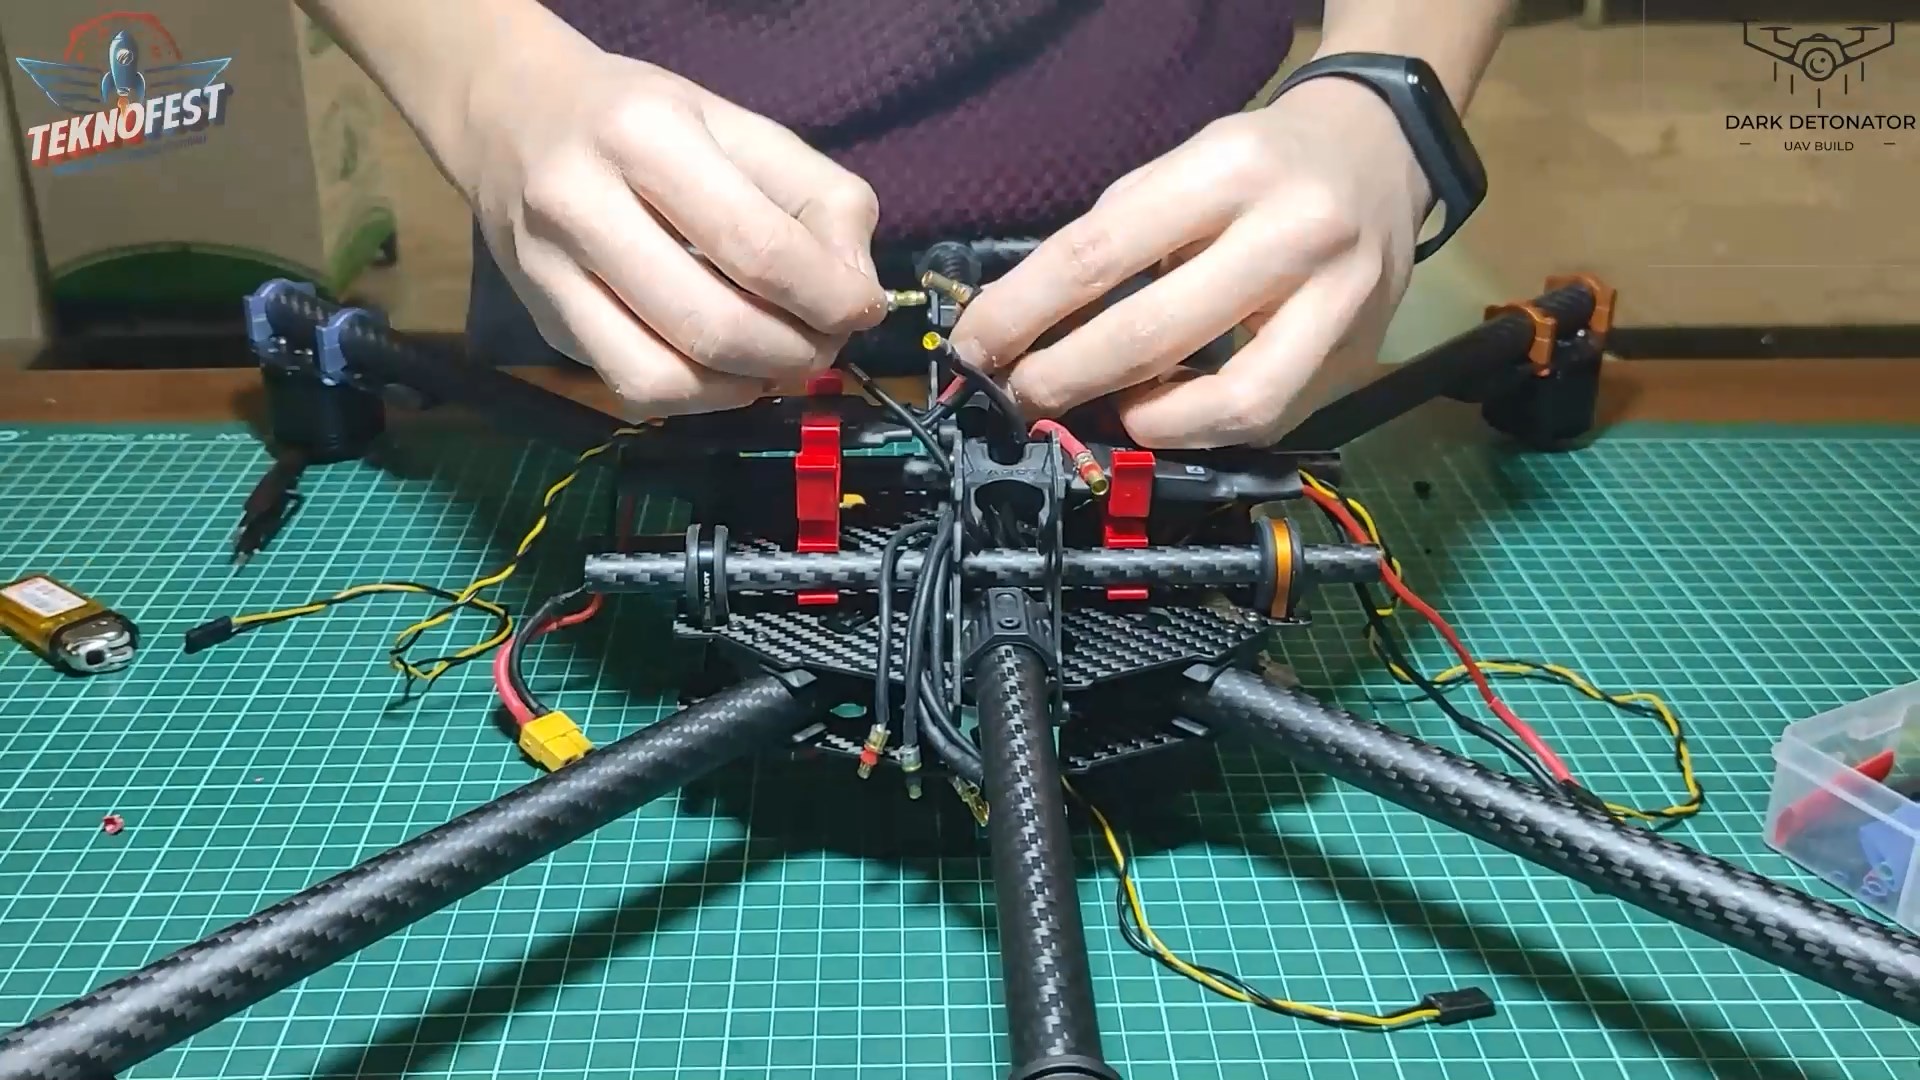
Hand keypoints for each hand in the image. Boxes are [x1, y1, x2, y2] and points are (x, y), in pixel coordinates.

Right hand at [458, 41, 886, 416]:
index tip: (861, 309)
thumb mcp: (741, 126)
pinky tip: (729, 372)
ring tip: (781, 360)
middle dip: (794, 351)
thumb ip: (818, 198)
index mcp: (643, 134)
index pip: (757, 247)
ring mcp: (550, 273)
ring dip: (748, 386)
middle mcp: (580, 203)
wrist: (510, 116)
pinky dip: (701, 398)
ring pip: (664, 377)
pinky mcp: (545, 325)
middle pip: (712, 324)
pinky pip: (634, 390)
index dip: (827, 297)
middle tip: (824, 342)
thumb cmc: (644, 120)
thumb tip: (855, 292)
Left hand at [949, 77, 1431, 447]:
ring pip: (1227, 402)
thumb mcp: (1181, 168)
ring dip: (1141, 422)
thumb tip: (1022, 327)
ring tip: (1101, 410)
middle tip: (1017, 396)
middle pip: (1150, 334)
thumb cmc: (1260, 167)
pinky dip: (1197, 428)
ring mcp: (1337, 303)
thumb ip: (1111, 241)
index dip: (1022, 313)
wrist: (1380, 156)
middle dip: (1062, 379)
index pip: (1099, 254)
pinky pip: (1264, 420)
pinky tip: (1163, 410)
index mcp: (1231, 170)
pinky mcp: (1354, 359)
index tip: (975, 349)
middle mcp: (1295, 233)